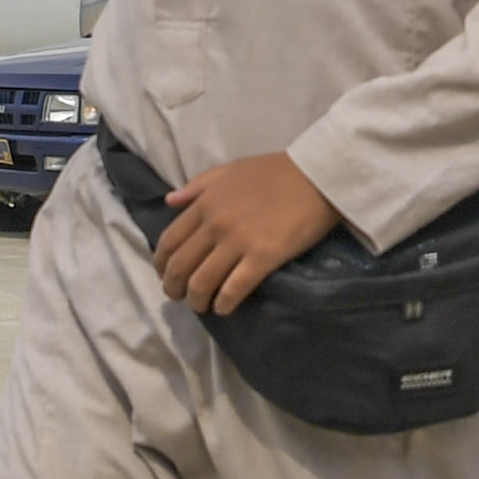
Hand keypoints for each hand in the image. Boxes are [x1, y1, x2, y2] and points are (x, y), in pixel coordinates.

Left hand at [151, 149, 340, 315]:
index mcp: (205, 202)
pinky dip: (223, 304)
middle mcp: (215, 224)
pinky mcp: (263, 257)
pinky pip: (233, 289)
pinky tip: (224, 308)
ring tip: (202, 306)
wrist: (317, 176)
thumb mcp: (231, 170)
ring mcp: (238, 242)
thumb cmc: (276, 171)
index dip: (161, 263)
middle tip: (179, 297)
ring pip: (202, 282)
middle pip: (181, 266)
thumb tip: (169, 202)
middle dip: (173, 288)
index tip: (164, 274)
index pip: (170, 240)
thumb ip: (198, 186)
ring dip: (197, 301)